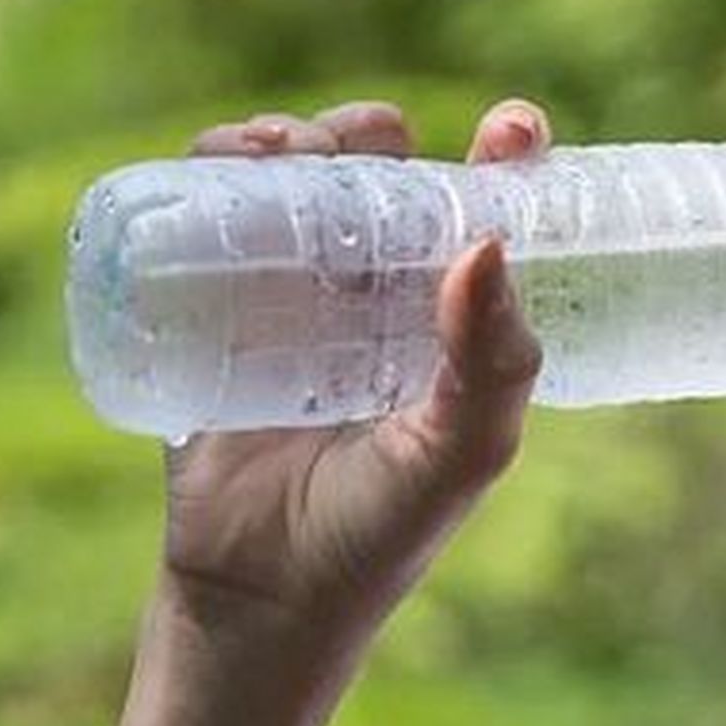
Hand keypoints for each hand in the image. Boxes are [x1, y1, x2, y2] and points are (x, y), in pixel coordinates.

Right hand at [163, 98, 552, 659]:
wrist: (261, 597)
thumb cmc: (380, 530)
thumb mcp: (463, 453)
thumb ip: (494, 363)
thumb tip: (488, 243)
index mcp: (449, 312)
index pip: (483, 209)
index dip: (503, 153)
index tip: (514, 128)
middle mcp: (375, 290)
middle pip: (379, 170)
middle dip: (372, 131)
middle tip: (369, 143)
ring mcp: (292, 293)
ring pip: (295, 178)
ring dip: (292, 135)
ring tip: (286, 150)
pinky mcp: (214, 306)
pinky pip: (211, 214)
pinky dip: (217, 167)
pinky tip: (227, 162)